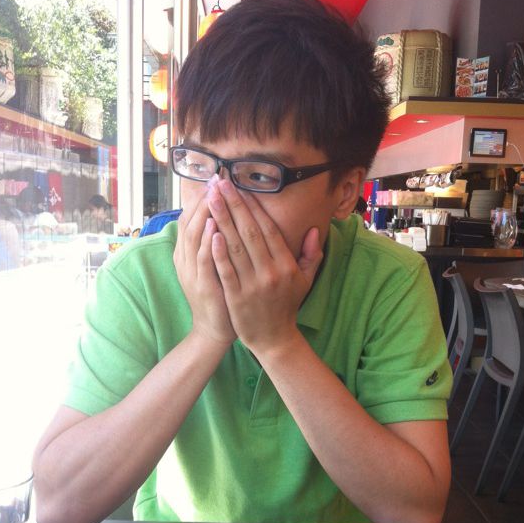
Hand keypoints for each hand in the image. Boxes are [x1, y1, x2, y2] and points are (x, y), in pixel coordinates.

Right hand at [173, 182, 235, 345]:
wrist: (215, 328)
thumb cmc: (220, 294)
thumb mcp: (212, 265)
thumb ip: (213, 241)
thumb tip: (220, 215)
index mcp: (188, 252)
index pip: (191, 218)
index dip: (202, 198)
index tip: (216, 179)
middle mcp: (185, 258)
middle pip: (191, 222)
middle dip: (204, 199)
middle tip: (216, 179)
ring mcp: (192, 272)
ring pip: (195, 236)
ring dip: (205, 214)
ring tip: (215, 193)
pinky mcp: (202, 285)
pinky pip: (204, 260)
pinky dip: (208, 242)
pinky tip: (217, 227)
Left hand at [208, 179, 322, 354]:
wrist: (274, 339)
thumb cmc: (287, 306)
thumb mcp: (305, 280)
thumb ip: (311, 254)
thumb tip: (313, 229)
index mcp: (287, 265)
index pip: (269, 230)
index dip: (254, 207)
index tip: (241, 187)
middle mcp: (271, 272)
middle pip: (250, 233)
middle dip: (234, 205)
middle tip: (220, 183)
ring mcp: (253, 286)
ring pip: (235, 247)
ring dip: (222, 220)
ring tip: (210, 199)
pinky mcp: (236, 298)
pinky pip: (226, 271)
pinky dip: (218, 252)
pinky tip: (210, 232)